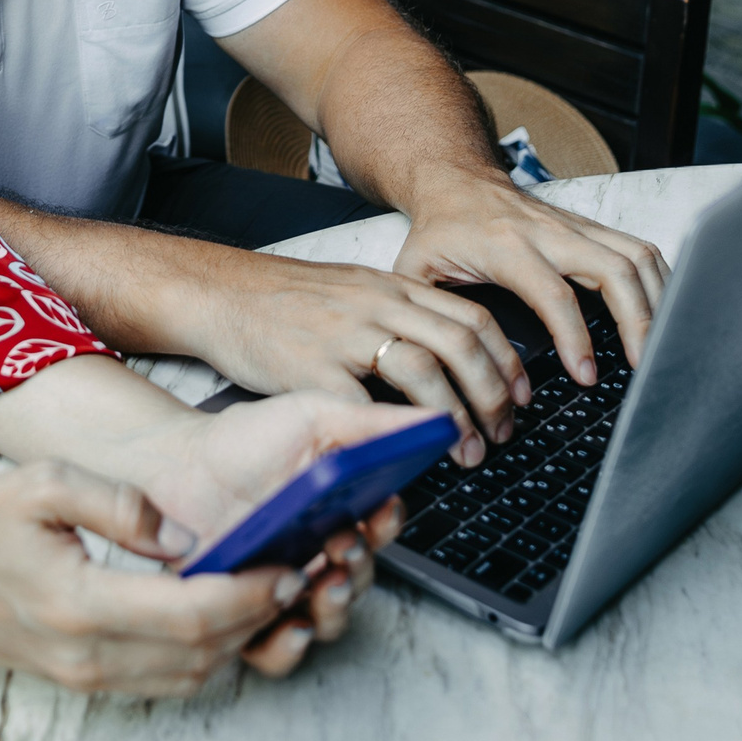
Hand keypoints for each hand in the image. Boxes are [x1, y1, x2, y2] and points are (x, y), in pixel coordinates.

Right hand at [0, 459, 314, 696]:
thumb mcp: (44, 482)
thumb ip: (119, 503)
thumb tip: (182, 535)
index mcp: (80, 602)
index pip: (190, 614)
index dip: (249, 595)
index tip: (287, 565)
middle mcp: (88, 655)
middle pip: (202, 655)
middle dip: (259, 618)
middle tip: (299, 575)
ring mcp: (85, 677)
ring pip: (190, 677)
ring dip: (237, 642)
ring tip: (267, 593)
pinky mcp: (84, 680)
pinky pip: (164, 681)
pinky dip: (204, 655)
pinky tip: (220, 615)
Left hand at [105, 390, 429, 672]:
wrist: (173, 465)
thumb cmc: (242, 440)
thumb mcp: (311, 417)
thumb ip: (371, 424)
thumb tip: (438, 422)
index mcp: (341, 509)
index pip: (381, 528)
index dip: (388, 524)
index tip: (382, 508)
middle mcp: (319, 554)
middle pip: (360, 578)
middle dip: (360, 566)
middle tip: (342, 546)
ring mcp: (284, 588)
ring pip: (329, 618)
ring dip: (336, 606)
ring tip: (323, 581)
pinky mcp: (246, 615)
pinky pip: (276, 651)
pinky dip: (289, 647)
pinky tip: (290, 624)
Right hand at [176, 249, 531, 458]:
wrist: (219, 292)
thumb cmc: (284, 301)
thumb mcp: (353, 293)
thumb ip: (397, 317)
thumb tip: (449, 362)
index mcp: (393, 287)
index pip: (473, 318)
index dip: (507, 361)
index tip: (521, 396)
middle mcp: (377, 305)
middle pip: (460, 344)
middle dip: (493, 395)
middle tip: (502, 432)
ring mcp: (345, 334)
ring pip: (424, 370)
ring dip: (455, 417)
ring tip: (465, 451)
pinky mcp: (311, 367)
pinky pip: (365, 403)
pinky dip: (392, 430)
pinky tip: (405, 453)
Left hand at [394, 182, 668, 384]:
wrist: (453, 179)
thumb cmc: (437, 230)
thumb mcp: (415, 271)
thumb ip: (427, 316)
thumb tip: (444, 368)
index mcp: (506, 246)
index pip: (554, 293)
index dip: (574, 337)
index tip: (585, 376)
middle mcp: (549, 232)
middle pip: (614, 270)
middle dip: (638, 321)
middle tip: (644, 367)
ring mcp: (575, 226)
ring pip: (637, 255)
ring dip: (657, 300)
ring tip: (661, 346)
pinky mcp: (590, 227)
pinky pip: (639, 249)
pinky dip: (660, 281)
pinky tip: (664, 313)